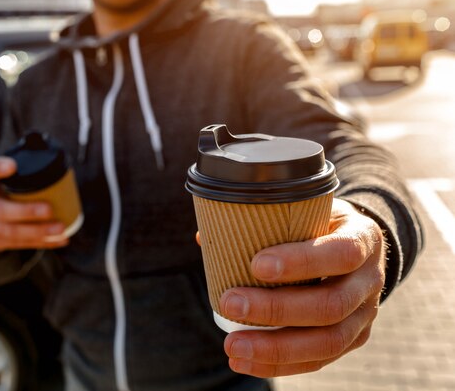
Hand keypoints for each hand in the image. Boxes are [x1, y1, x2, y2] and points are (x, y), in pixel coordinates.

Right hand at [0, 156, 67, 251]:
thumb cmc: (5, 193)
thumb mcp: (6, 180)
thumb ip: (23, 169)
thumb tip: (50, 148)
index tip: (13, 165)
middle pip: (0, 210)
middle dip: (26, 211)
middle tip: (49, 209)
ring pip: (11, 232)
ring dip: (38, 232)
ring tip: (60, 229)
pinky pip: (20, 245)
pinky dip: (43, 243)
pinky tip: (61, 240)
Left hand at [220, 198, 385, 376]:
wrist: (357, 246)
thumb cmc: (320, 224)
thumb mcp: (305, 209)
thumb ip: (263, 221)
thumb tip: (204, 238)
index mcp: (363, 238)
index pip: (341, 253)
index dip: (301, 262)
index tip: (256, 264)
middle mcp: (371, 280)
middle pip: (330, 305)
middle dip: (276, 309)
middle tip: (230, 303)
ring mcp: (365, 314)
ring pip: (327, 341)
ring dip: (275, 347)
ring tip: (233, 345)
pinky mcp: (353, 339)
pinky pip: (318, 360)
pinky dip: (278, 364)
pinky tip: (244, 361)